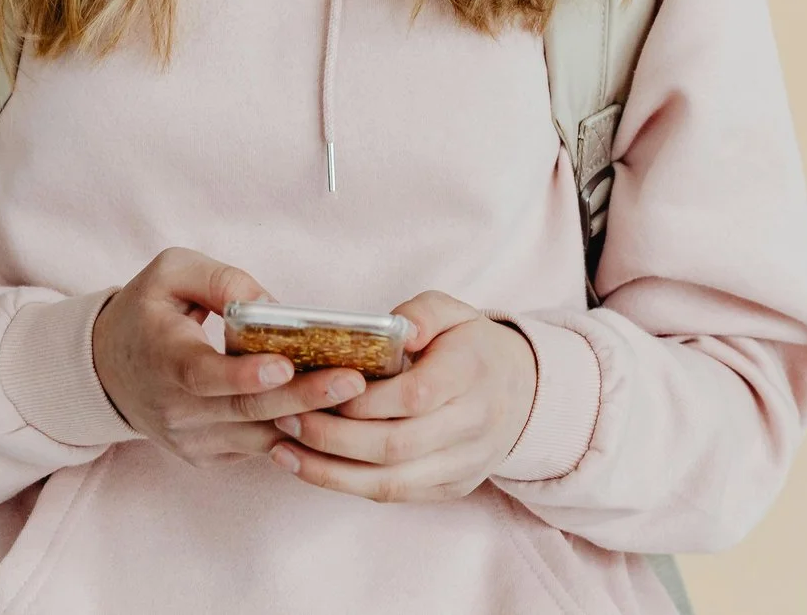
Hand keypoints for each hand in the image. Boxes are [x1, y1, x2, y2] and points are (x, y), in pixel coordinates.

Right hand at [90, 247, 368, 467]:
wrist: (108, 370)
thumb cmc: (147, 312)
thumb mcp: (171, 272)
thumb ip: (220, 280)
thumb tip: (273, 306)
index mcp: (163, 359)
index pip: (203, 375)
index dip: (244, 374)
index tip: (285, 365)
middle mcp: (176, 409)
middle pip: (246, 410)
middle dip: (305, 397)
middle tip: (353, 381)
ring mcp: (192, 439)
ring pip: (260, 436)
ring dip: (311, 420)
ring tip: (358, 400)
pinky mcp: (208, 455)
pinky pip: (259, 447)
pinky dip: (296, 433)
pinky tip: (333, 413)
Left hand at [265, 290, 538, 502]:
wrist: (523, 394)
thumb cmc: (473, 347)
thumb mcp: (453, 311)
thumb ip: (422, 312)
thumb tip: (395, 330)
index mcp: (472, 376)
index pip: (414, 396)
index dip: (363, 399)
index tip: (317, 385)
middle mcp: (472, 427)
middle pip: (395, 445)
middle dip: (332, 437)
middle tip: (285, 418)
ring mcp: (463, 466)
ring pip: (390, 482)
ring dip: (329, 471)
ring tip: (282, 450)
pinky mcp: (450, 489)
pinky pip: (394, 495)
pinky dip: (346, 485)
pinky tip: (309, 467)